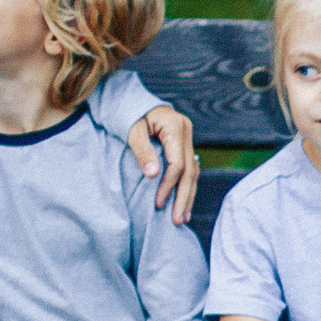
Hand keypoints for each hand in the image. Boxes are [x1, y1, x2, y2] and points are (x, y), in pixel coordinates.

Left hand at [123, 104, 198, 223]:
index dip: (169, 185)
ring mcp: (187, 137)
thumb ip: (142, 151)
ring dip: (188, 195)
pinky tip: (184, 201)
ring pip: (193, 171)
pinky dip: (186, 186)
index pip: (177, 163)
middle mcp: (186, 131)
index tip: (158, 203)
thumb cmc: (126, 113)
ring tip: (183, 218)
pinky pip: (189, 168)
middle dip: (183, 197)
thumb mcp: (131, 130)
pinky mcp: (183, 144)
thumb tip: (153, 175)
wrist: (128, 100)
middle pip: (190, 170)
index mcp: (175, 126)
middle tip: (178, 220)